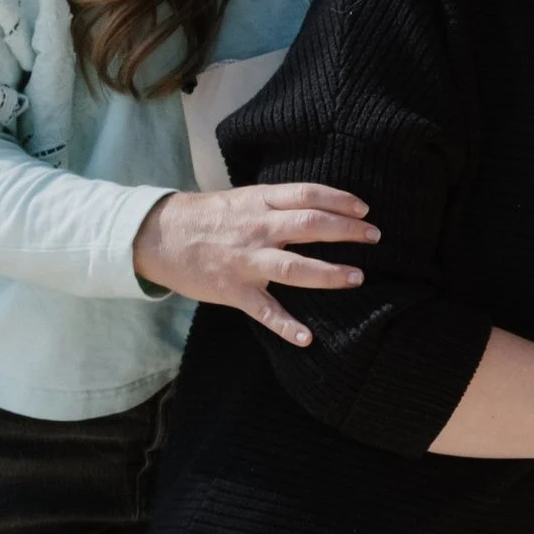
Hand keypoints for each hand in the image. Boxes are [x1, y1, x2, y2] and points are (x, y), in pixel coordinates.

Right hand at [130, 183, 378, 347]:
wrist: (158, 236)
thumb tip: (321, 205)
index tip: (364, 209)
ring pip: (294, 268)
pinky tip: (307, 339)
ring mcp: (246, 261)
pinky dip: (286, 326)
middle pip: (310, 225)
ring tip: (356, 278)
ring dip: (329, 274)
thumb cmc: (208, 215)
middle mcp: (257, 229)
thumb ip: (279, 202)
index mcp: (260, 202)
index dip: (340, 200)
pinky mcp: (233, 290)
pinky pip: (265, 311)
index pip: (309, 194)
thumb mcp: (244, 197)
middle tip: (374, 237)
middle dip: (347, 231)